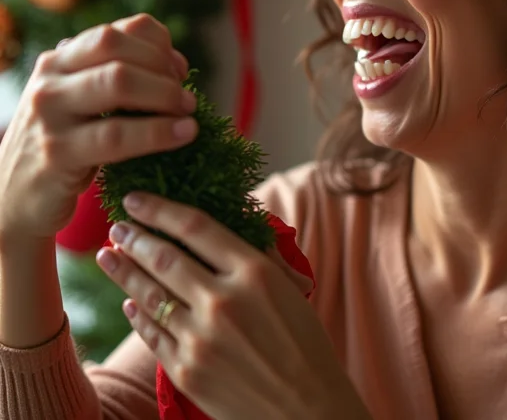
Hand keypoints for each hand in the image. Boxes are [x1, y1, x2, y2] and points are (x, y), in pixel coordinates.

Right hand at [0, 14, 197, 241]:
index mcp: (61, 59)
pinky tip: (181, 135)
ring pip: (119, 81)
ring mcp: (49, 113)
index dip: (158, 45)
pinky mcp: (56, 152)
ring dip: (165, 95)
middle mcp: (50, 77)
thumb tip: (177, 63)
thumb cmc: (69, 146)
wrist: (13, 200)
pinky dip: (158, 132)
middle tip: (186, 99)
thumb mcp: (88, 104)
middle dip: (162, 70)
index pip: (117, 30)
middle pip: (117, 47)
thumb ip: (125, 76)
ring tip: (189, 115)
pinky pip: (117, 135)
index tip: (179, 72)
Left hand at [96, 193, 371, 419]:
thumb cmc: (305, 343)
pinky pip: (152, 334)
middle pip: (165, 257)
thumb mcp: (290, 288)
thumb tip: (227, 227)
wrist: (308, 409)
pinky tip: (128, 301)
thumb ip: (257, 255)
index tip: (137, 198)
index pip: (196, 227)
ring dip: (124, 271)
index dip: (161, 209)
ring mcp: (201, 339)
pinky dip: (137, 314)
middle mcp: (224, 301)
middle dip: (134, 237)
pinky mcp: (187, 372)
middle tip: (116, 225)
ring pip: (150, 294)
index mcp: (254, 273)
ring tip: (108, 255)